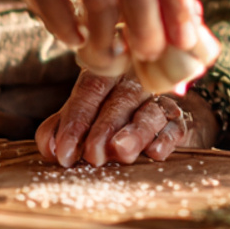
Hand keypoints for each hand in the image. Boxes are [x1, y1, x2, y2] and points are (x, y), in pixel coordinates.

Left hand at [35, 69, 218, 166]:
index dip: (76, 118)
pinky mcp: (178, 120)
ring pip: (149, 111)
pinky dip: (165, 138)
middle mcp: (134, 81)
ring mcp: (158, 100)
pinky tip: (155, 152)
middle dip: (104, 127)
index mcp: (106, 74)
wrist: (151, 120)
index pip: (91, 88)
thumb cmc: (107, 117)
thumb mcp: (80, 118)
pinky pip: (175, 126)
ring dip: (135, 132)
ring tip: (121, 150)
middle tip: (93, 155)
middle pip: (121, 99)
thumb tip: (50, 148)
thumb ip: (59, 128)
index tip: (64, 151)